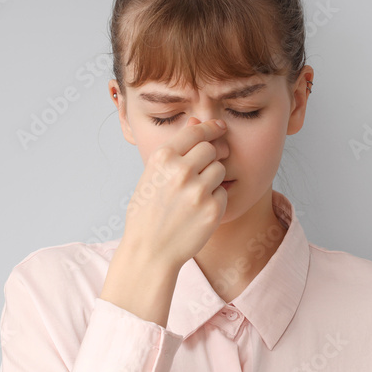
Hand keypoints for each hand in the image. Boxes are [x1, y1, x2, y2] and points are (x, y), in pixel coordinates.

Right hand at [121, 116, 228, 268]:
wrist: (150, 250)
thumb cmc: (147, 212)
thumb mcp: (152, 175)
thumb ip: (176, 150)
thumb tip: (197, 120)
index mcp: (163, 158)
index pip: (195, 131)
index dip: (210, 127)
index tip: (219, 128)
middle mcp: (181, 171)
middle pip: (211, 148)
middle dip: (211, 155)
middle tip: (204, 168)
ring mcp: (199, 191)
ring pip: (220, 169)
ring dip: (213, 178)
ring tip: (195, 194)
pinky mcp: (213, 209)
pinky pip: (223, 192)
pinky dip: (215, 198)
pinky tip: (198, 210)